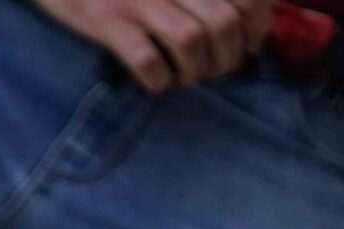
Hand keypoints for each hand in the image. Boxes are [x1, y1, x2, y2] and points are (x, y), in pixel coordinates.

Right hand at [33, 0, 273, 91]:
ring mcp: (138, 0)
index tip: (250, 45)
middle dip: (228, 57)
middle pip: (223, 23)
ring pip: (191, 40)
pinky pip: (146, 59)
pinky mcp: (107, 20)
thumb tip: (246, 26)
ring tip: (187, 77)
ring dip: (196, 70)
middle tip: (217, 71)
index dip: (258, 27)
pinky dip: (158, 79)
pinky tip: (156, 83)